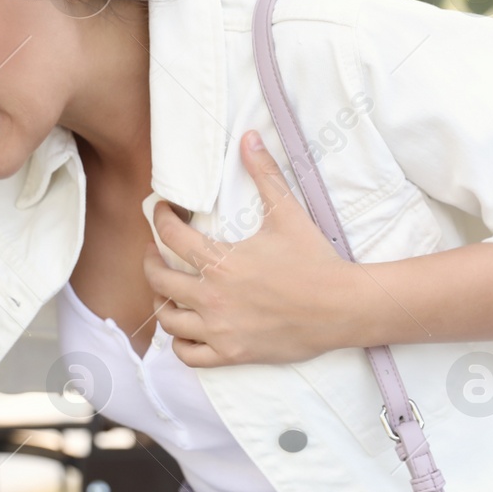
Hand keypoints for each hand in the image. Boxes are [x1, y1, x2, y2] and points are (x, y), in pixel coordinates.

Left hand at [144, 130, 351, 366]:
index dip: (160, 218)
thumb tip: (249, 136)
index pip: (171, 237)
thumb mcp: (288, 213)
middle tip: (155, 252)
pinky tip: (184, 328)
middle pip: (159, 279)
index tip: (162, 212)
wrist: (342, 307)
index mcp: (221, 262)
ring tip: (165, 289)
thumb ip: (264, 173)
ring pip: (167, 318)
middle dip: (150, 261)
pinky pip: (188, 355)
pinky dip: (178, 343)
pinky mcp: (232, 354)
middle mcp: (213, 298)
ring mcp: (220, 329)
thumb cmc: (315, 260)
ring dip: (160, 300)